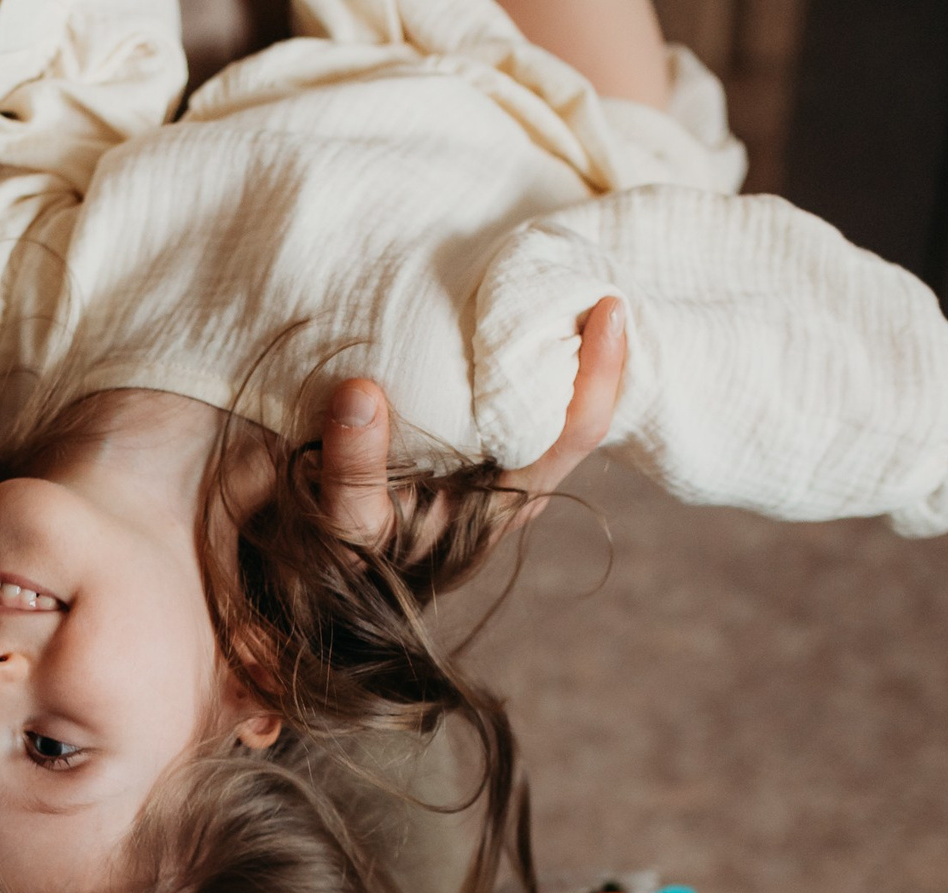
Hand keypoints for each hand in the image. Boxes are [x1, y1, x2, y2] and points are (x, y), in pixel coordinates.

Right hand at [315, 296, 626, 544]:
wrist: (339, 565)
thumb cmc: (354, 548)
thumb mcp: (347, 522)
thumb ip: (354, 467)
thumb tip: (360, 393)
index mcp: (505, 501)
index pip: (575, 432)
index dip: (600, 372)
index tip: (608, 307)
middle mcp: (519, 478)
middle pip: (582, 404)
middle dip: (593, 341)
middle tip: (590, 271)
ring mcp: (505, 458)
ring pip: (558, 394)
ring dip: (564, 340)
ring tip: (563, 277)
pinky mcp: (486, 437)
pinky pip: (525, 387)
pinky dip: (528, 348)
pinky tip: (518, 306)